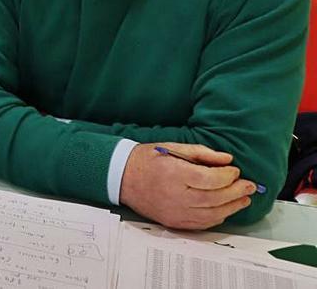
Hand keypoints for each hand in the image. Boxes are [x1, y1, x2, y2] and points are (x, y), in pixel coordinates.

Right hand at [120, 142, 257, 229]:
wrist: (122, 178)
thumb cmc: (146, 160)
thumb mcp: (172, 148)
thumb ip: (201, 153)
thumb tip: (226, 159)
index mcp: (174, 174)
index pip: (211, 179)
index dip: (228, 176)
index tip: (235, 171)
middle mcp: (176, 195)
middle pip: (215, 197)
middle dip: (236, 192)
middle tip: (249, 186)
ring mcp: (175, 211)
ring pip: (212, 214)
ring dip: (232, 207)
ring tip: (243, 199)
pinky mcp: (174, 222)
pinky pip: (202, 223)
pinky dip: (218, 217)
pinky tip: (225, 209)